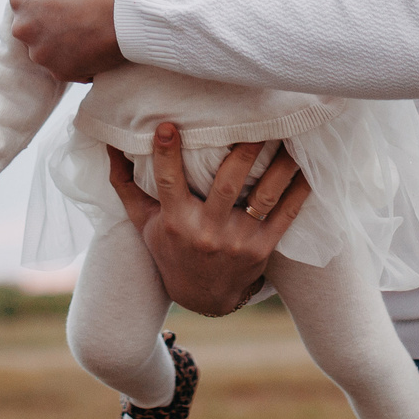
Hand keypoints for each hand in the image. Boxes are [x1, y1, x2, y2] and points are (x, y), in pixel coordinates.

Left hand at [9, 0, 128, 81]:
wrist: (126, 10)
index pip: (23, 0)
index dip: (43, 0)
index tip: (60, 1)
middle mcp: (24, 28)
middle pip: (31, 28)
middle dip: (46, 26)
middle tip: (74, 21)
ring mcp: (41, 53)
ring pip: (46, 52)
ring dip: (61, 47)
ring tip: (89, 37)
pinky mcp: (60, 72)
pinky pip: (66, 69)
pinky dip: (78, 64)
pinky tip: (96, 52)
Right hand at [107, 124, 310, 315]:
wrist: (203, 297)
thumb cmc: (170, 250)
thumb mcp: (143, 222)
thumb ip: (126, 184)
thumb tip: (110, 145)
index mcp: (175, 221)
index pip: (168, 181)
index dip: (166, 153)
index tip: (167, 125)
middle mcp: (206, 231)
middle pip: (227, 184)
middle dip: (244, 151)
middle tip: (257, 120)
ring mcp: (237, 241)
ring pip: (263, 196)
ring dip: (280, 165)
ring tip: (291, 136)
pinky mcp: (262, 249)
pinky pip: (285, 215)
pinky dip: (298, 190)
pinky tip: (308, 167)